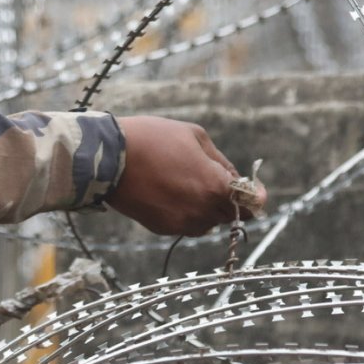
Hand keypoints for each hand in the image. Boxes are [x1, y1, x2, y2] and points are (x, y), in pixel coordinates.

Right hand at [105, 116, 263, 236]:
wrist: (107, 157)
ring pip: (207, 222)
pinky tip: (167, 192)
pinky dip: (183, 212)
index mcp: (216, 186)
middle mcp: (202, 210)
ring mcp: (182, 223)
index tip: (252, 190)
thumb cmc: (152, 138)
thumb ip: (221, 160)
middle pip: (230, 214)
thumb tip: (234, 177)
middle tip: (211, 180)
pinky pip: (184, 224)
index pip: (253, 204)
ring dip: (205, 207)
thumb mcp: (195, 135)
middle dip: (227, 200)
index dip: (255, 196)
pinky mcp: (162, 228)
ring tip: (184, 184)